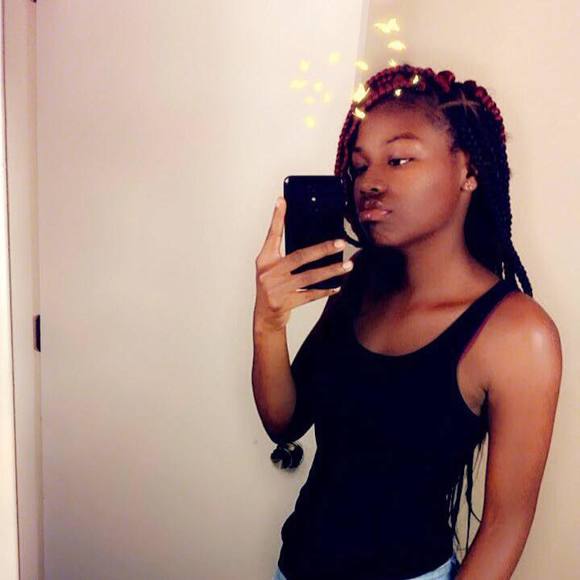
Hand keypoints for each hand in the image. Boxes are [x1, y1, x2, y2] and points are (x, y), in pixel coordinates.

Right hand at [253, 197, 351, 332]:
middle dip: (322, 249)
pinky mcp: (285, 302)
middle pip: (299, 257)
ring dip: (330, 271)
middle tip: (339, 242)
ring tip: (347, 266)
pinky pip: (310, 295)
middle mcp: (269, 272)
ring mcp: (277, 288)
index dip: (277, 218)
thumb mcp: (272, 268)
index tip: (283, 201)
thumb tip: (307, 236)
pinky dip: (325, 290)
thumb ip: (283, 253)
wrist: (265, 317)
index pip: (272, 235)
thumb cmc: (272, 288)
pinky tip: (337, 286)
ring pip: (309, 277)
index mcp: (265, 260)